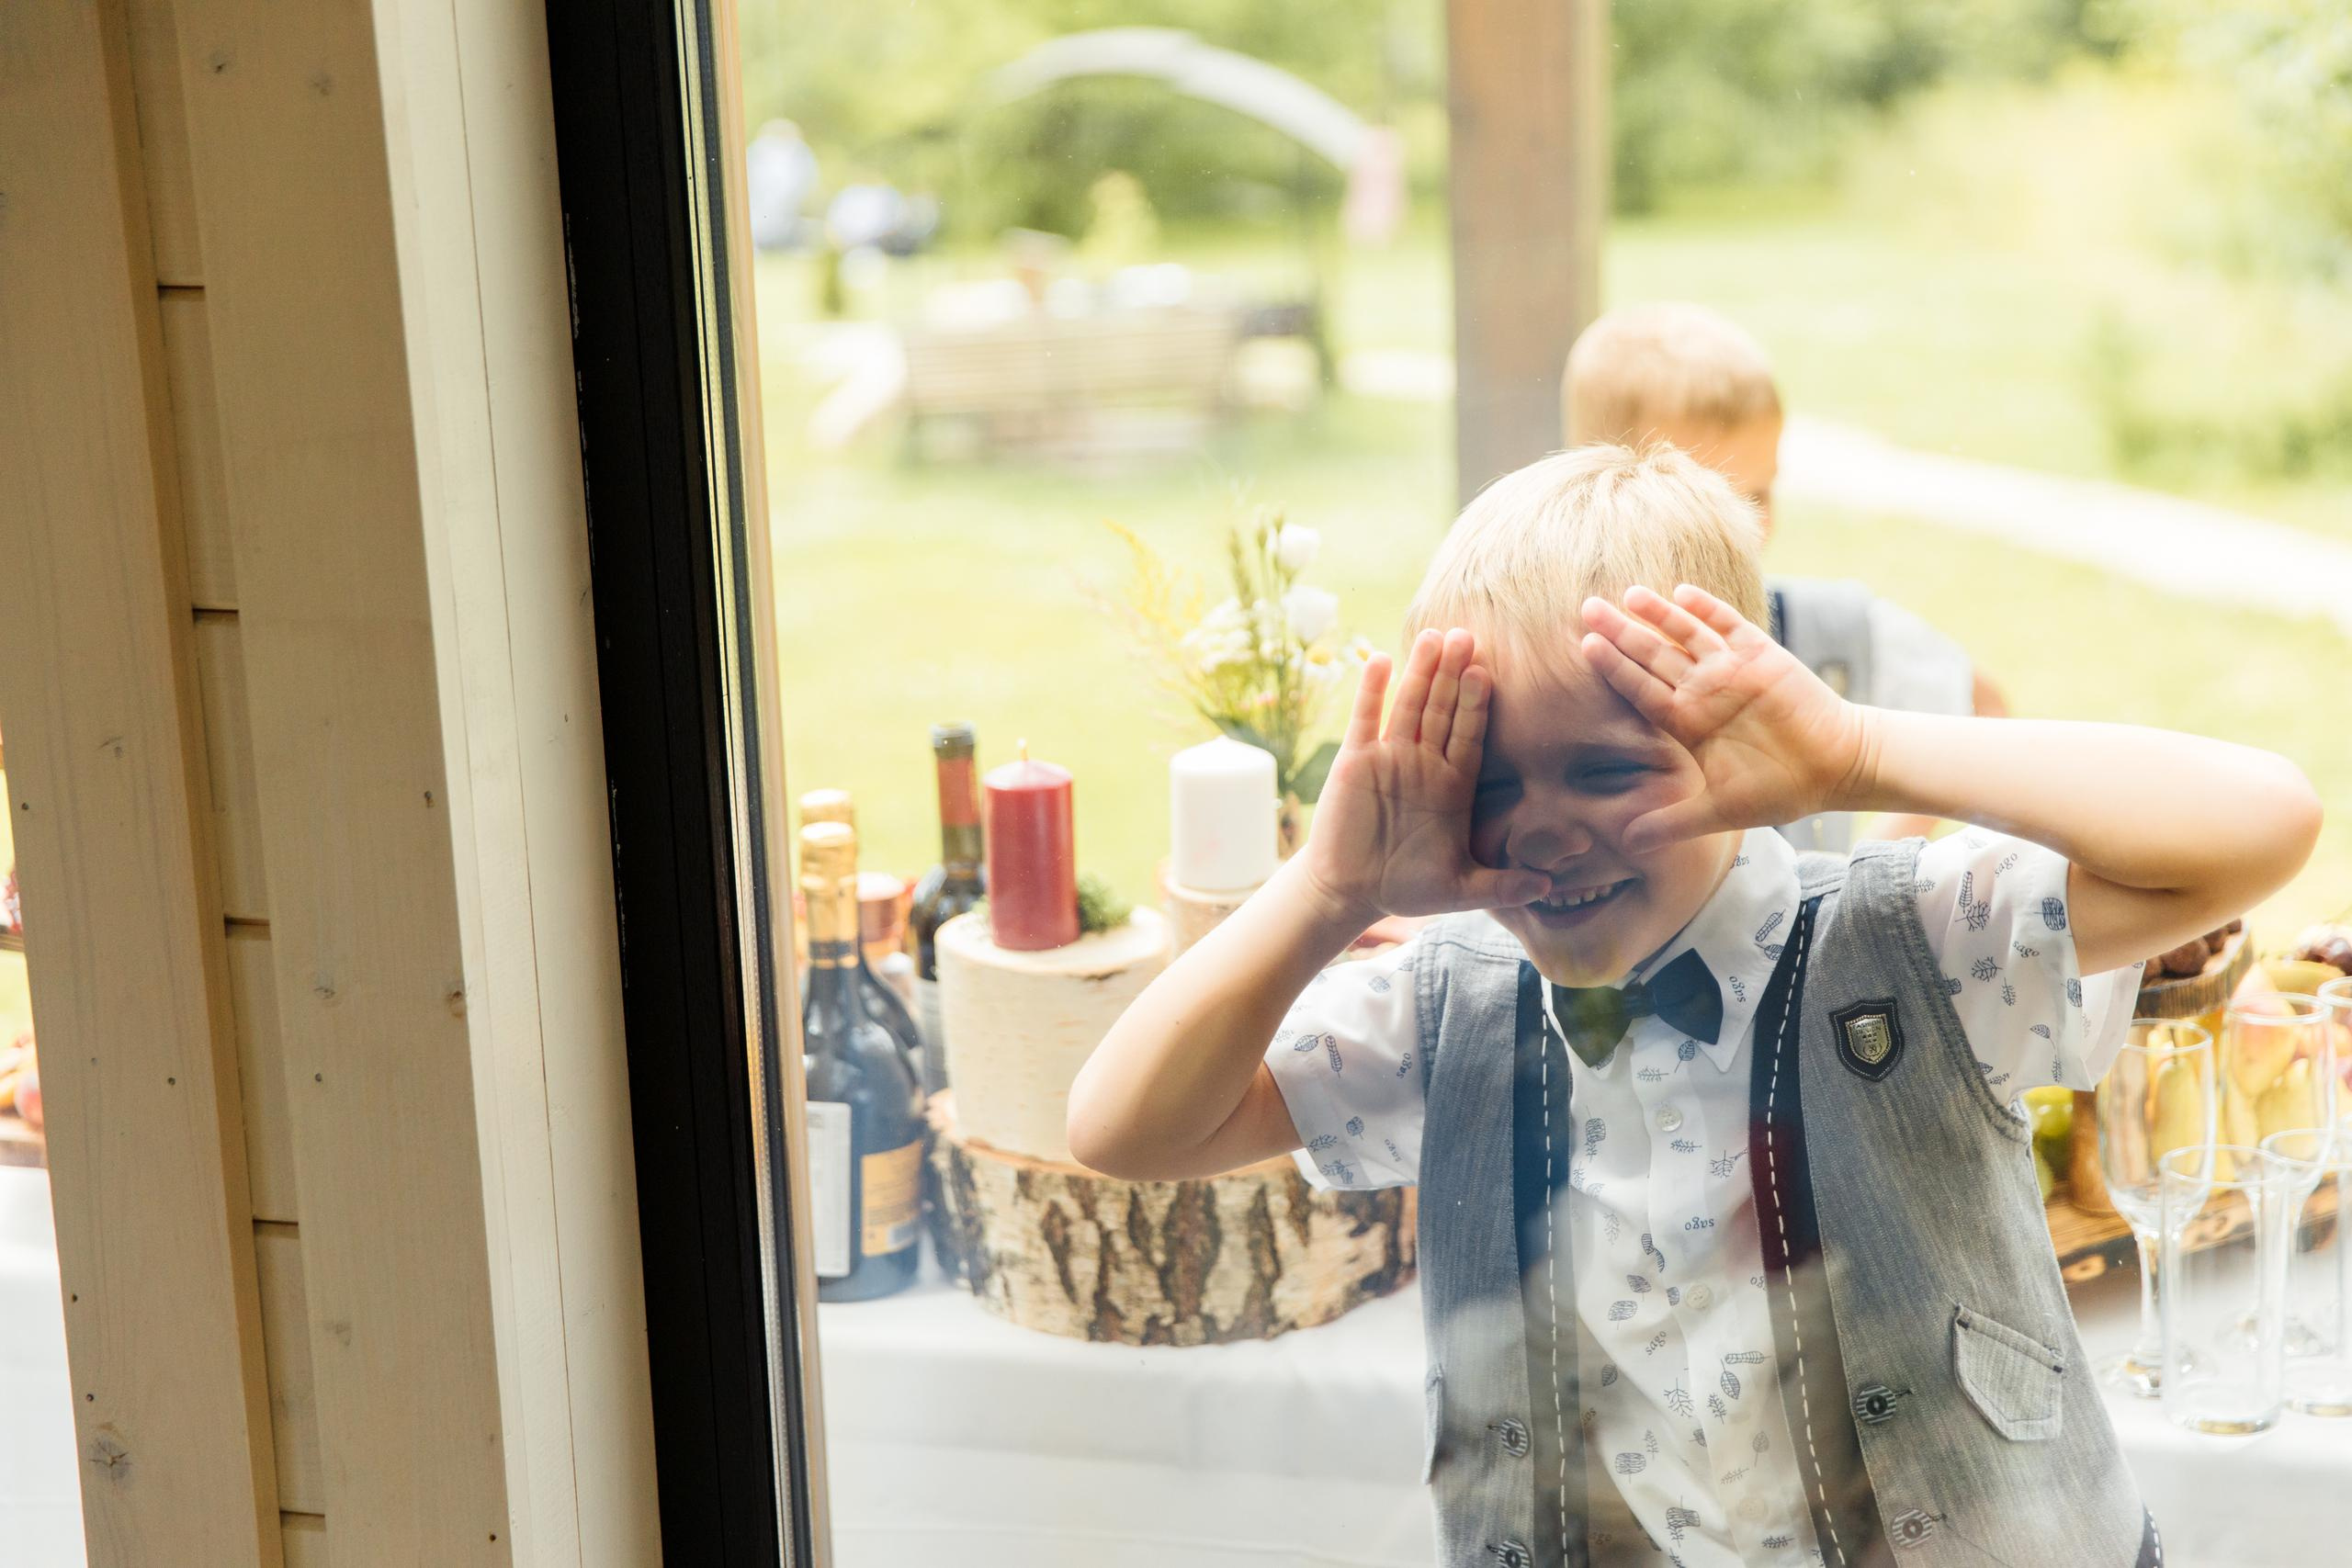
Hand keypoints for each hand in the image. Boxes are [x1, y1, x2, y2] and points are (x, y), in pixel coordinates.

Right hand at [1301, 629, 1550, 920]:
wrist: (1351, 891)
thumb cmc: (1406, 887)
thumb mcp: (1461, 888)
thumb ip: (1503, 885)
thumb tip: (1548, 886)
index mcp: (1451, 785)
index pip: (1469, 735)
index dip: (1477, 704)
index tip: (1487, 673)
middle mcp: (1423, 764)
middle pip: (1442, 709)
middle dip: (1453, 674)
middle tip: (1467, 636)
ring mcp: (1389, 757)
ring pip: (1409, 705)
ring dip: (1420, 671)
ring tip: (1433, 637)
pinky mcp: (1355, 761)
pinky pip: (1366, 719)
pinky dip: (1372, 691)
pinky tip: (1381, 661)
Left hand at [1579, 584, 1869, 851]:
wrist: (1838, 768)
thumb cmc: (1782, 789)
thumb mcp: (1720, 811)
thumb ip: (1672, 824)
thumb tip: (1626, 845)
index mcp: (1688, 723)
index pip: (1640, 690)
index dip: (1614, 669)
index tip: (1584, 646)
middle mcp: (1704, 692)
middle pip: (1654, 656)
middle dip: (1621, 632)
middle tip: (1586, 607)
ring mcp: (1732, 670)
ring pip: (1687, 634)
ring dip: (1659, 614)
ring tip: (1628, 593)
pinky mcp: (1763, 656)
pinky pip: (1730, 626)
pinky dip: (1709, 609)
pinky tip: (1683, 592)